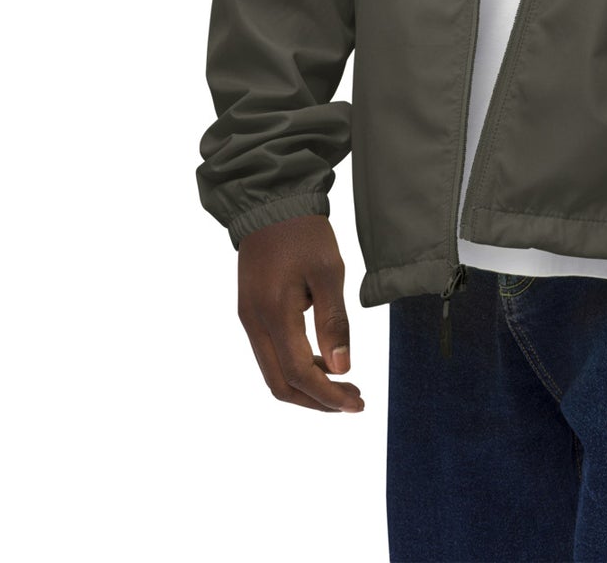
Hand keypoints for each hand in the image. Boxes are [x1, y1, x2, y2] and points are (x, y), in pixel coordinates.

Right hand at [237, 214, 364, 411]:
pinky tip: (321, 360)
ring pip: (273, 373)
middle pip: (281, 384)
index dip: (328, 396)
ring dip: (307, 386)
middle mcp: (254, 323)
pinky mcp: (250, 312)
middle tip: (354, 400)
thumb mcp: (329, 271)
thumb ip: (333, 321)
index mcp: (274, 314)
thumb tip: (341, 368)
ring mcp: (248, 319)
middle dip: (317, 401)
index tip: (357, 403)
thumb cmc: (304, 233)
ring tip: (343, 383)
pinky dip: (294, 367)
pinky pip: (269, 354)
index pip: (300, 374)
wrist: (271, 203)